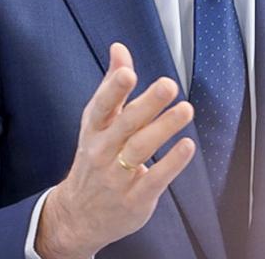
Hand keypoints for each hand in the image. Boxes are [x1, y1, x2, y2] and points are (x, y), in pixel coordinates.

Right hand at [35, 42, 196, 258]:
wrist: (78, 215)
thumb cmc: (94, 160)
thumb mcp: (97, 123)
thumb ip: (112, 86)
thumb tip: (120, 49)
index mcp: (94, 130)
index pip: (102, 106)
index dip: (113, 89)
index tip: (128, 73)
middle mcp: (103, 151)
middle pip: (125, 125)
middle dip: (147, 104)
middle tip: (168, 85)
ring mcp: (117, 177)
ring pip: (141, 149)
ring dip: (164, 127)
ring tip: (185, 109)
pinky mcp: (135, 198)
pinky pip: (155, 179)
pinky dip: (172, 163)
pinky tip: (186, 146)